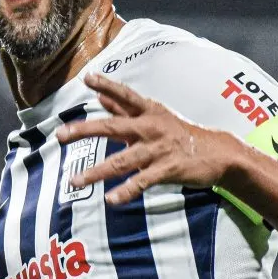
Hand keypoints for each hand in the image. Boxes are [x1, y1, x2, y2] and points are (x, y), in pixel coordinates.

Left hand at [56, 73, 234, 204]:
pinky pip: (142, 182)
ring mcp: (158, 149)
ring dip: (96, 172)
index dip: (107, 85)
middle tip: (60, 135)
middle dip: (85, 130)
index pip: (125, 95)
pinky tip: (110, 200)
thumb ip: (124, 107)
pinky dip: (126, 192)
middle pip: (113, 127)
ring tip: (74, 181)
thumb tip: (99, 96)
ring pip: (122, 161)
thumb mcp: (154, 116)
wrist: (217, 154)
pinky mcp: (167, 170)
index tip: (87, 78)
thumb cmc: (180, 133)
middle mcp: (151, 127)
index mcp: (149, 112)